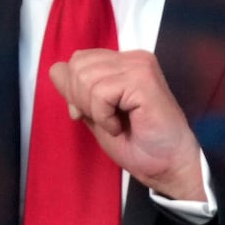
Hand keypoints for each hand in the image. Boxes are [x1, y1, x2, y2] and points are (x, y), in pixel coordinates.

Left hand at [48, 49, 205, 201]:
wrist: (168, 166)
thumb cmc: (138, 145)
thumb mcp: (96, 115)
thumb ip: (77, 92)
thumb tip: (55, 70)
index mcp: (122, 63)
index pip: (77, 60)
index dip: (74, 90)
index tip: (89, 114)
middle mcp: (132, 58)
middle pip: (77, 65)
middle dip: (81, 99)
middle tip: (105, 121)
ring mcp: (138, 66)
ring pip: (85, 77)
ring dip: (94, 110)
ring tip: (116, 124)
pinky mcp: (142, 79)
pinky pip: (100, 92)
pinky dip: (103, 116)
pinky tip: (120, 126)